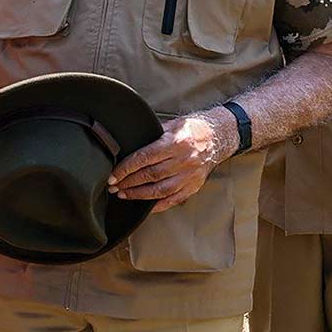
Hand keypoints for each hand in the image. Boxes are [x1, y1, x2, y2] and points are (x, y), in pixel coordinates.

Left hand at [107, 109, 236, 212]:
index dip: (126, 168)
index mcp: (175, 143)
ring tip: (124, 195)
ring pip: (160, 190)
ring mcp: (190, 175)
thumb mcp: (171, 125)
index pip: (144, 158)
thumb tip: (128, 144)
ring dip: (139, 194)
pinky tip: (145, 206)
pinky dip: (158, 205)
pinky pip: (174, 199)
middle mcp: (183, 160)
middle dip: (128, 182)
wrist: (218, 136)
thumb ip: (151, 135)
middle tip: (113, 186)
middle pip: (150, 175)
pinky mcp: (194, 185)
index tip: (114, 175)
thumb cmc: (191, 129)